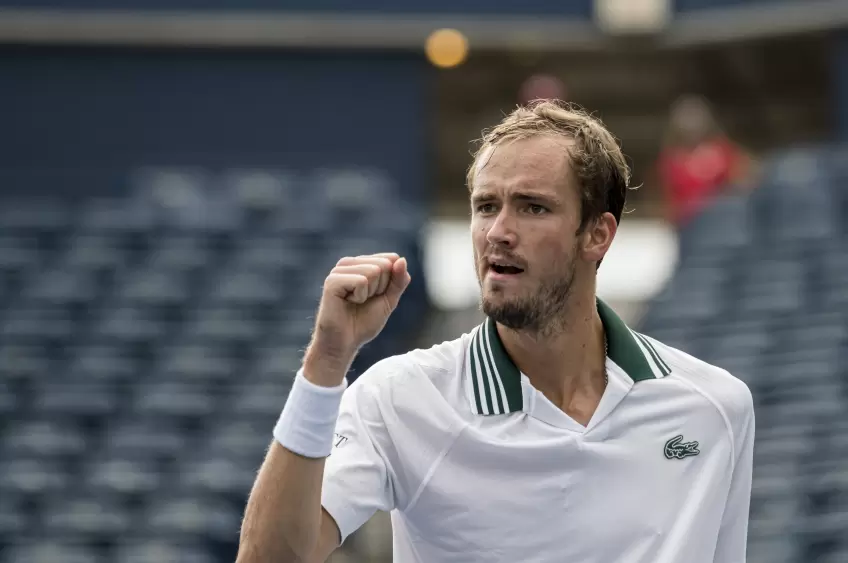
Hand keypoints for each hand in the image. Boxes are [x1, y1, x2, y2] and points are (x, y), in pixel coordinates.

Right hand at [304, 253, 410, 385]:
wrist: (344, 343)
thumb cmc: (363, 322)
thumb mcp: (389, 300)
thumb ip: (398, 280)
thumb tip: (401, 259)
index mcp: (361, 263)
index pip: (392, 259)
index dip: (390, 283)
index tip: (375, 296)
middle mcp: (349, 263)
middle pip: (384, 264)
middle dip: (381, 288)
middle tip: (364, 301)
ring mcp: (339, 270)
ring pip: (374, 271)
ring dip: (370, 293)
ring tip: (355, 302)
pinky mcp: (332, 281)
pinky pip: (361, 281)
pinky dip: (360, 297)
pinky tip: (347, 302)